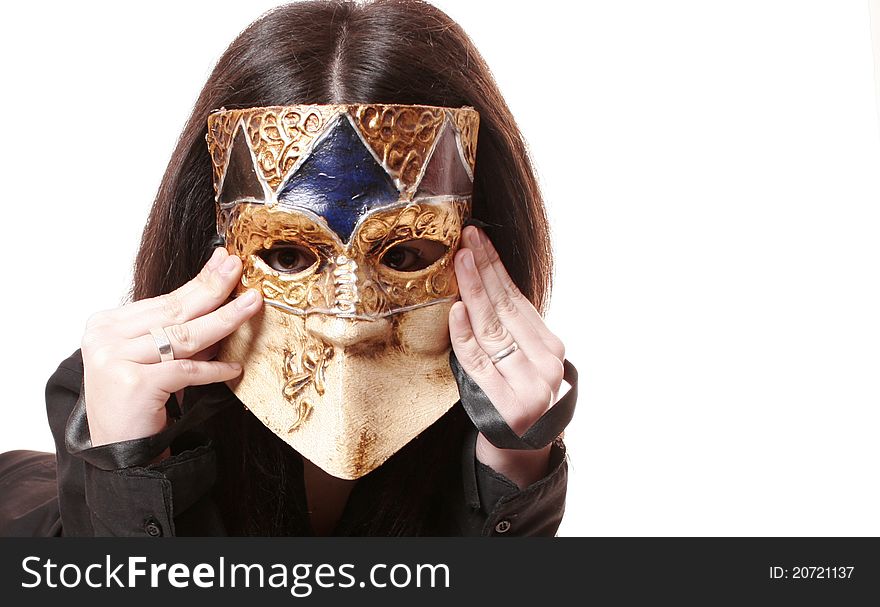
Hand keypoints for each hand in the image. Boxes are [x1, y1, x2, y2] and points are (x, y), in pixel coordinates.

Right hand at [80, 247, 262, 449]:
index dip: (199, 282)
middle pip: (174, 310)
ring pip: (184, 336)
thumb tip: (222, 302)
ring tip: (251, 305)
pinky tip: (234, 367)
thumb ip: (178, 333)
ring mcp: (114, 360)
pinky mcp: (133, 384)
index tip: (224, 262)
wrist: (119, 454)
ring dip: (224, 320)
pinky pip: (185, 370)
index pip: (164, 301)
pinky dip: (213, 369)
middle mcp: (104, 338)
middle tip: (239, 268)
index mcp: (106, 325)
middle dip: (213, 287)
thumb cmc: (138, 404)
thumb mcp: (155, 360)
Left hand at [449, 226, 566, 487]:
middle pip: (505, 309)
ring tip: (461, 261)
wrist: (522, 449)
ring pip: (492, 330)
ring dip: (474, 291)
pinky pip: (478, 362)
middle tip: (467, 239)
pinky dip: (465, 335)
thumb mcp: (525, 360)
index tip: (479, 239)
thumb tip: (486, 280)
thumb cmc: (517, 395)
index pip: (518, 300)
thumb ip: (513, 328)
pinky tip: (457, 310)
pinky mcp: (504, 404)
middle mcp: (544, 366)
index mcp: (551, 349)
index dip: (496, 268)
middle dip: (484, 270)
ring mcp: (526, 386)